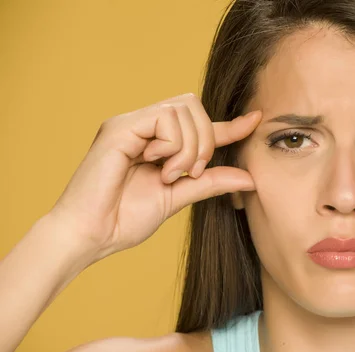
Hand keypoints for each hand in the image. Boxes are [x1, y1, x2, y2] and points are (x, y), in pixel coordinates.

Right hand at [48, 93, 260, 265]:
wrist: (92, 235)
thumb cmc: (125, 218)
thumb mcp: (178, 196)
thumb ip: (210, 182)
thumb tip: (250, 177)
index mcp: (156, 141)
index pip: (198, 124)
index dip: (229, 124)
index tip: (256, 120)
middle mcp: (142, 126)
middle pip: (194, 107)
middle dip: (205, 141)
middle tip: (191, 173)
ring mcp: (130, 123)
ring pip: (183, 110)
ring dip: (188, 148)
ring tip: (169, 175)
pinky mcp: (120, 127)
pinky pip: (165, 119)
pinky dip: (172, 146)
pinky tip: (157, 167)